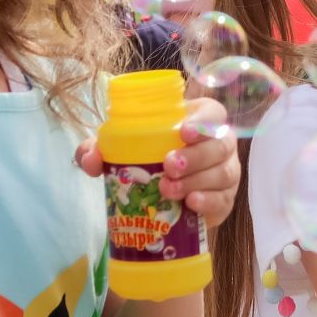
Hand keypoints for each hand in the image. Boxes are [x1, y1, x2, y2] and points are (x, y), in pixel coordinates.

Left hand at [77, 99, 242, 230]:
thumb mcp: (121, 150)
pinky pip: (225, 200)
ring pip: (224, 173)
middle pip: (220, 144)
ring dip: (197, 180)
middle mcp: (218, 144)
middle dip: (196, 156)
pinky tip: (192, 203)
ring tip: (169, 190)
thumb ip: (100, 148)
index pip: (213, 113)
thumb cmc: (146, 162)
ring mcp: (226, 172)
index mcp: (198, 121)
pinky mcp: (225, 200)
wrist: (159, 200)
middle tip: (169, 166)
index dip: (203, 121)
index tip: (183, 132)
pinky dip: (209, 201)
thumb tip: (90, 158)